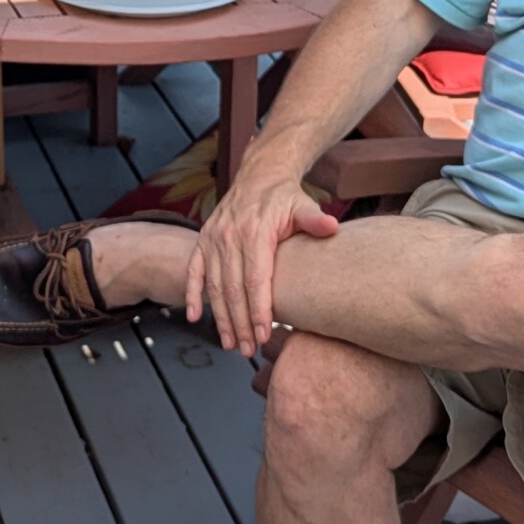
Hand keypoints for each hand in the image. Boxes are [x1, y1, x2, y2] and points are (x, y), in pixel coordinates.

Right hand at [187, 169, 339, 355]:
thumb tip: (331, 227)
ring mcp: (213, 239)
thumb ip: (314, 220)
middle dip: (240, 324)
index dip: (258, 310)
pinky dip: (192, 294)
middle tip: (248, 351)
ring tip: (230, 344)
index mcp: (255, 232)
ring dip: (221, 317)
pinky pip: (194, 271)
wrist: (260, 173)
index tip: (263, 335)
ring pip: (215, 286)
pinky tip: (195, 316)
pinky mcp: (203, 239)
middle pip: (234, 290)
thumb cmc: (285, 196)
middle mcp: (229, 237)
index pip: (256, 280)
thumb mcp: (303, 204)